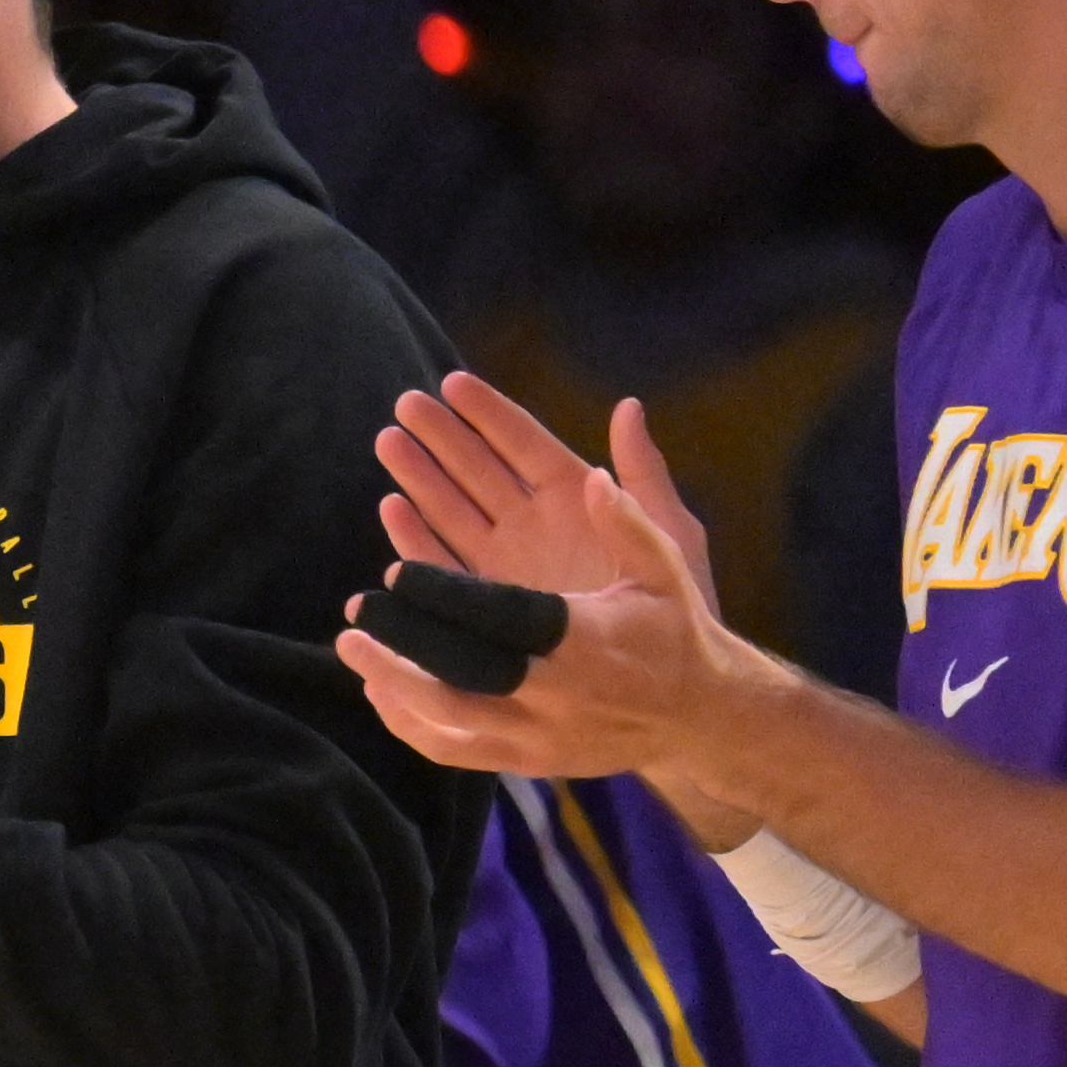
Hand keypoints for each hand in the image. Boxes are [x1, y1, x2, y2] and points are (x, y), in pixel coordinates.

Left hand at [337, 460, 763, 791]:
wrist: (704, 719)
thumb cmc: (677, 631)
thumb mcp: (666, 567)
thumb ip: (629, 519)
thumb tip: (595, 474)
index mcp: (583, 638)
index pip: (497, 616)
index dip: (441, 596)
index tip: (395, 575)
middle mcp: (557, 692)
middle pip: (461, 671)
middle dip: (403, 642)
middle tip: (356, 613)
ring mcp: (541, 735)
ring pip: (450, 718)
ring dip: (394, 685)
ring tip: (352, 652)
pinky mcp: (531, 764)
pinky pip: (457, 752)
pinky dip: (413, 726)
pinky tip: (383, 696)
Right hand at [375, 375, 717, 606]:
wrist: (663, 685)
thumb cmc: (678, 606)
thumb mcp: (671, 536)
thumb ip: (643, 476)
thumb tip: (629, 407)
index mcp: (574, 498)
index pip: (523, 444)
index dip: (489, 413)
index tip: (453, 381)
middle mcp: (533, 525)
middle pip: (477, 470)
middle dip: (441, 436)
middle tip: (408, 405)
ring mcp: (507, 563)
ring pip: (453, 510)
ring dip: (420, 477)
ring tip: (389, 442)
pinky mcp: (488, 604)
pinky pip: (445, 564)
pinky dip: (418, 538)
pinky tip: (394, 509)